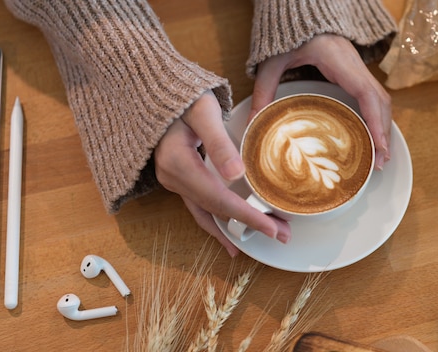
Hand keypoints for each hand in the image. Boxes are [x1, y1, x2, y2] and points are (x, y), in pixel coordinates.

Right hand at [154, 91, 290, 255]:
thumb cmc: (184, 95)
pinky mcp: (178, 177)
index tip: (273, 228)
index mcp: (178, 163)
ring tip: (259, 238)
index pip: (219, 199)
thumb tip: (237, 175)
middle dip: (248, 224)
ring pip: (205, 213)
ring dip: (232, 228)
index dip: (247, 216)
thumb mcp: (204, 112)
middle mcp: (172, 178)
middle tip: (281, 234)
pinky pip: (199, 206)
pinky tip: (228, 233)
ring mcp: (173, 180)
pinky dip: (216, 220)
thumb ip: (219, 143)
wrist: (156, 88)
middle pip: (215, 210)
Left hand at [250, 34, 391, 169]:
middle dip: (383, 132)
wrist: (298, 12)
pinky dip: (376, 117)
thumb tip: (253, 123)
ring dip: (383, 127)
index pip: (366, 94)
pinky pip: (372, 96)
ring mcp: (357, 68)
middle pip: (380, 101)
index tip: (378, 146)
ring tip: (380, 155)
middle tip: (380, 162)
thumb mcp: (271, 63)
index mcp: (339, 61)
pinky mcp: (354, 72)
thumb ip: (263, 91)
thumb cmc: (287, 34)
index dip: (375, 122)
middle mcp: (354, 65)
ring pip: (381, 99)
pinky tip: (372, 136)